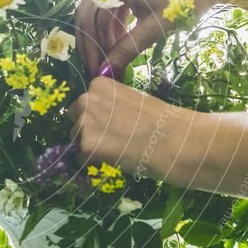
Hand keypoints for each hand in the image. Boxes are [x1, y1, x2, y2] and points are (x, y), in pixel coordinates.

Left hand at [68, 76, 195, 181]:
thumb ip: (112, 105)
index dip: (95, 117)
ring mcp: (84, 122)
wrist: (173, 138)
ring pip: (76, 139)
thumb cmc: (160, 120)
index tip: (111, 125)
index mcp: (98, 85)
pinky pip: (80, 158)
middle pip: (74, 119)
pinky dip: (91, 162)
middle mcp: (86, 99)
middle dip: (87, 130)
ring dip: (89, 146)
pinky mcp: (86, 145)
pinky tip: (112, 160)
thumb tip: (101, 120)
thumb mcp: (132, 100)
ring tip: (115, 150)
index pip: (84, 103)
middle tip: (111, 139)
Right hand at [75, 0, 219, 77]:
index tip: (94, 72)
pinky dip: (113, 25)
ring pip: (98, 11)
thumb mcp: (155, 29)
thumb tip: (104, 74)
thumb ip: (126, 50)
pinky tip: (120, 43)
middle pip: (89, 14)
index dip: (91, 49)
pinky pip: (110, 4)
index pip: (90, 19)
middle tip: (99, 69)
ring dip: (103, 36)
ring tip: (113, 60)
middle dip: (94, 44)